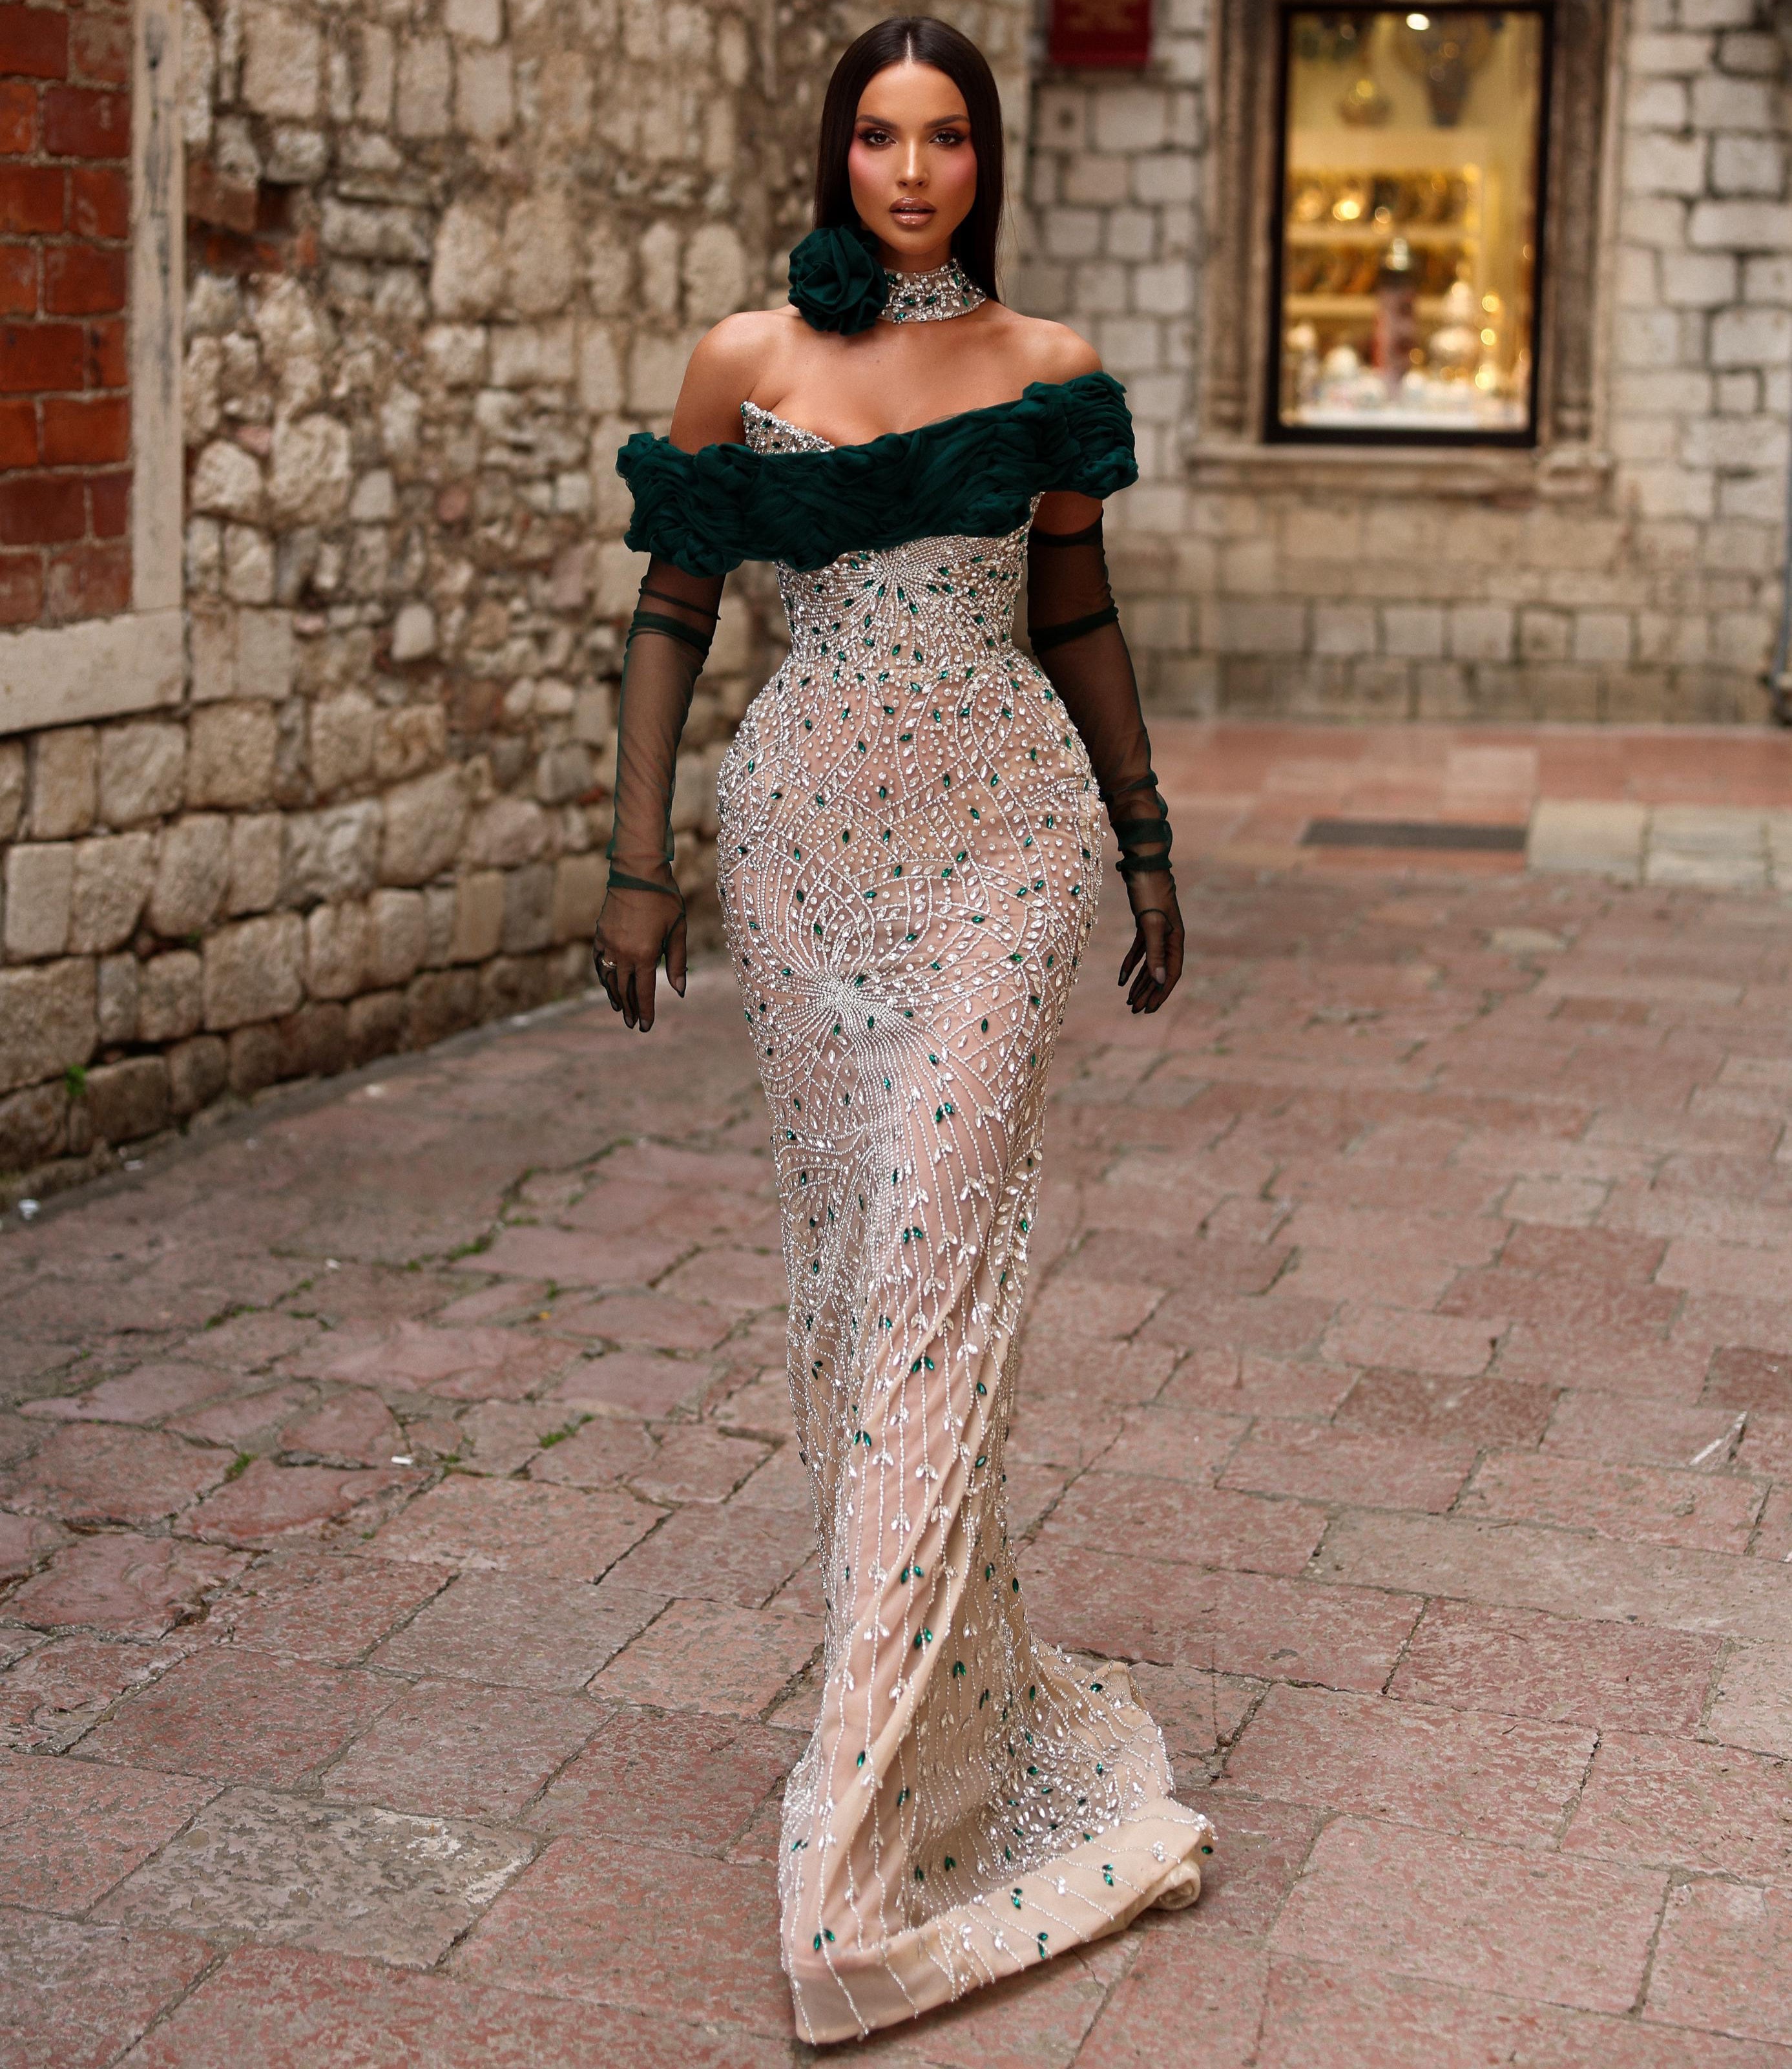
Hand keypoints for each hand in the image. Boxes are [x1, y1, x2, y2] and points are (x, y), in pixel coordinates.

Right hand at [593, 882, 685, 1031]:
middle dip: (629, 1009)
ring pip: (609, 979)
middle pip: (624, 990)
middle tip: (633, 1024)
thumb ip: (677, 962)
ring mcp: (608, 944)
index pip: (644, 991)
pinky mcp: (600, 934)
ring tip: (620, 1010)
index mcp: (644, 954)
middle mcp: (623, 953)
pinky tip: (607, 984)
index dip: (645, 1011)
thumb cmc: (664, 899)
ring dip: (614, 996)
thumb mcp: (677, 931)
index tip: (645, 1027)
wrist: (638, 872)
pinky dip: (603, 977)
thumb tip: (679, 990)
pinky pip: (599, 962)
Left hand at [1117, 870, 1182, 1014]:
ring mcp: (1157, 930)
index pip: (1170, 972)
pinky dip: (1131, 964)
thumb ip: (1155, 952)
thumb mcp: (1150, 923)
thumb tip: (1159, 981)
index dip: (1160, 993)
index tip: (1149, 1009)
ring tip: (1129, 1000)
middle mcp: (1169, 937)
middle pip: (1159, 971)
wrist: (1141, 863)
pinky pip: (1139, 951)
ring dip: (1139, 982)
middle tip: (1135, 1010)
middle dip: (1147, 992)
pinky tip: (1121, 979)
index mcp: (1175, 938)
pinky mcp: (1144, 924)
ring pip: (1149, 963)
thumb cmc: (1149, 890)